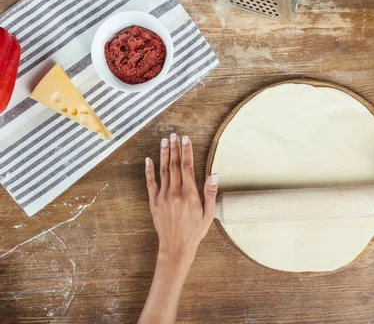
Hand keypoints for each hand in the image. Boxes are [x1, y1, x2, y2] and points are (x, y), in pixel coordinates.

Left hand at [141, 134, 218, 323]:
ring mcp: (163, 197)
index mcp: (189, 194)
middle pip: (175, 165)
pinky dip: (150, 170)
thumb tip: (214, 175)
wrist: (176, 247)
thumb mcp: (208, 214)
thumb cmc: (195, 231)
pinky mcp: (154, 203)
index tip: (185, 139)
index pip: (187, 167)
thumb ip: (210, 193)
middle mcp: (174, 193)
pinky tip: (149, 159)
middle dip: (175, 149)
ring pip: (163, 171)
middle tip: (174, 135)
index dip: (186, 151)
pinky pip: (151, 183)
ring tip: (164, 141)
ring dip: (164, 155)